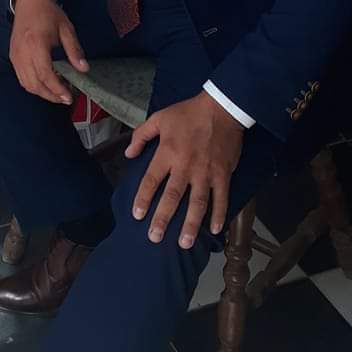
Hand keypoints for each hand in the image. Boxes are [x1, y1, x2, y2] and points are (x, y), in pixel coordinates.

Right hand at [9, 0, 88, 104]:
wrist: (28, 1)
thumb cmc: (49, 13)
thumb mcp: (66, 28)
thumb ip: (74, 50)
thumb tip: (83, 69)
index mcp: (37, 44)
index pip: (45, 74)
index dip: (57, 89)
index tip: (68, 97)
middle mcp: (23, 52)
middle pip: (34, 83)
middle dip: (50, 95)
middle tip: (65, 99)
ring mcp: (15, 56)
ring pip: (26, 83)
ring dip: (42, 93)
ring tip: (57, 94)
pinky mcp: (13, 56)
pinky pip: (21, 77)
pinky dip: (33, 85)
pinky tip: (45, 84)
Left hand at [125, 90, 244, 247]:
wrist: (222, 108)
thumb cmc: (188, 113)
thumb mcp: (159, 118)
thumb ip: (141, 135)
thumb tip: (128, 153)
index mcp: (167, 152)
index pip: (151, 180)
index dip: (143, 199)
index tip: (137, 216)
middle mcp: (185, 166)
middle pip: (172, 197)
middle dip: (162, 219)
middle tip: (154, 238)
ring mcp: (206, 172)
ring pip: (197, 203)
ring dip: (191, 224)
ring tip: (184, 243)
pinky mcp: (223, 174)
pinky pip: (221, 198)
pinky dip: (218, 214)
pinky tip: (215, 230)